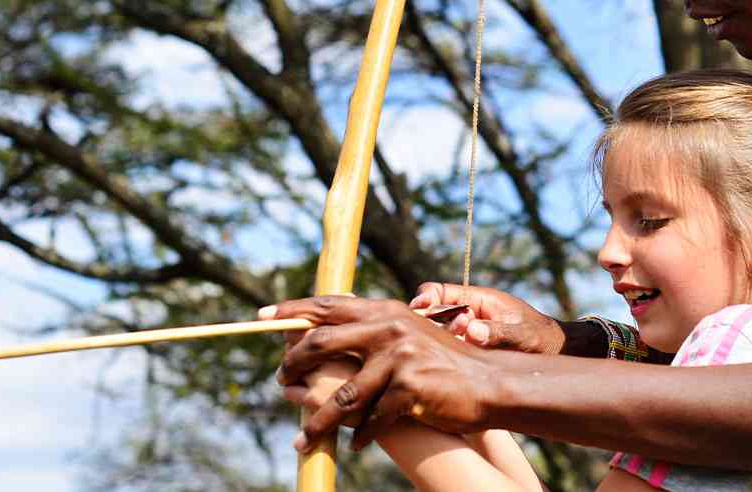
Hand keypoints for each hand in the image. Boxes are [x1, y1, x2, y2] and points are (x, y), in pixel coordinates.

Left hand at [266, 296, 495, 449]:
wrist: (489, 383)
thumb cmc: (444, 362)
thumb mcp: (409, 334)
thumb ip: (374, 329)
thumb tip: (327, 332)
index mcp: (386, 311)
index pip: (329, 306)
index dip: (292, 310)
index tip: (262, 316)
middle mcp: (389, 328)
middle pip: (321, 344)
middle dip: (293, 364)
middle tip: (281, 380)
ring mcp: (399, 358)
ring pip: (341, 396)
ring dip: (318, 421)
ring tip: (303, 437)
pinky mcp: (409, 388)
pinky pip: (371, 419)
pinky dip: (361, 435)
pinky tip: (356, 444)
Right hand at [409, 282, 563, 353]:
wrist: (553, 353)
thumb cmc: (540, 338)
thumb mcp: (522, 334)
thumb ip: (498, 332)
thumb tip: (470, 331)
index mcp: (478, 299)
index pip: (440, 291)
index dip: (426, 297)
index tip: (420, 306)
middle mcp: (467, 314)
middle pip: (432, 313)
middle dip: (432, 321)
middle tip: (456, 330)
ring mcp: (465, 334)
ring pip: (436, 333)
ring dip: (440, 339)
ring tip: (466, 342)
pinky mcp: (466, 352)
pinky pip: (446, 350)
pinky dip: (443, 355)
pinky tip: (452, 363)